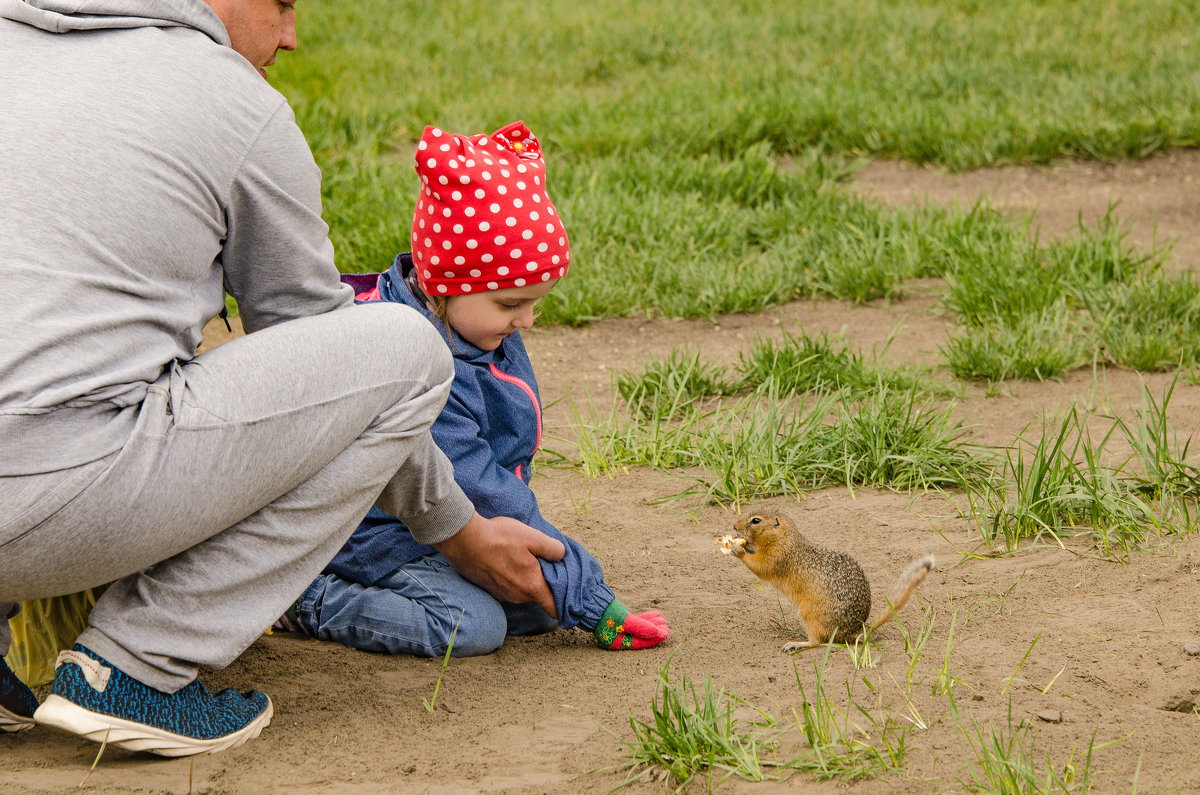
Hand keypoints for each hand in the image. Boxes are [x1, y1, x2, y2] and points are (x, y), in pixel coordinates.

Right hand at [434, 512, 564, 617]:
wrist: (464, 540)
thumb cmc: (500, 538)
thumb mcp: (533, 537)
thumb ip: (553, 549)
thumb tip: (561, 555)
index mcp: (532, 587)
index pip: (554, 608)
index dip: (562, 603)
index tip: (566, 594)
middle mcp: (517, 596)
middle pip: (538, 597)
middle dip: (543, 584)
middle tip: (543, 564)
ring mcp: (502, 594)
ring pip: (522, 592)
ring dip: (526, 580)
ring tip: (523, 559)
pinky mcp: (489, 589)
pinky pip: (508, 588)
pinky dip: (511, 578)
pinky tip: (506, 561)